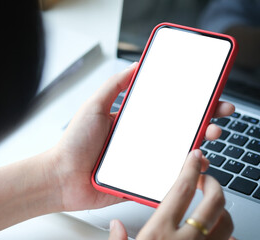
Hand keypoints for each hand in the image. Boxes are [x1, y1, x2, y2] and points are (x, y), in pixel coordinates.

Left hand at [51, 62, 234, 211]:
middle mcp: (140, 139)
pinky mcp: (141, 180)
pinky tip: (194, 163)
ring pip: (177, 153)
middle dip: (202, 120)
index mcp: (132, 122)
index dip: (186, 102)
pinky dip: (183, 171)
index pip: (165, 109)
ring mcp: (143, 160)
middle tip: (218, 113)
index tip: (205, 94)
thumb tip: (135, 65)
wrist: (61, 177)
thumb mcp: (93, 107)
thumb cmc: (74, 143)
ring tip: (209, 135)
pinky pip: (166, 176)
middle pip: (177, 129)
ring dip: (198, 144)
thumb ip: (113, 86)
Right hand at [109, 150, 234, 239]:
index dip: (191, 169)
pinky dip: (227, 235)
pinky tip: (218, 232)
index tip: (194, 158)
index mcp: (159, 233)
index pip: (181, 191)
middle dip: (213, 185)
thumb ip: (117, 239)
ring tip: (211, 205)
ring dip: (221, 209)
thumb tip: (116, 225)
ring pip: (226, 224)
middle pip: (212, 202)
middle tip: (205, 179)